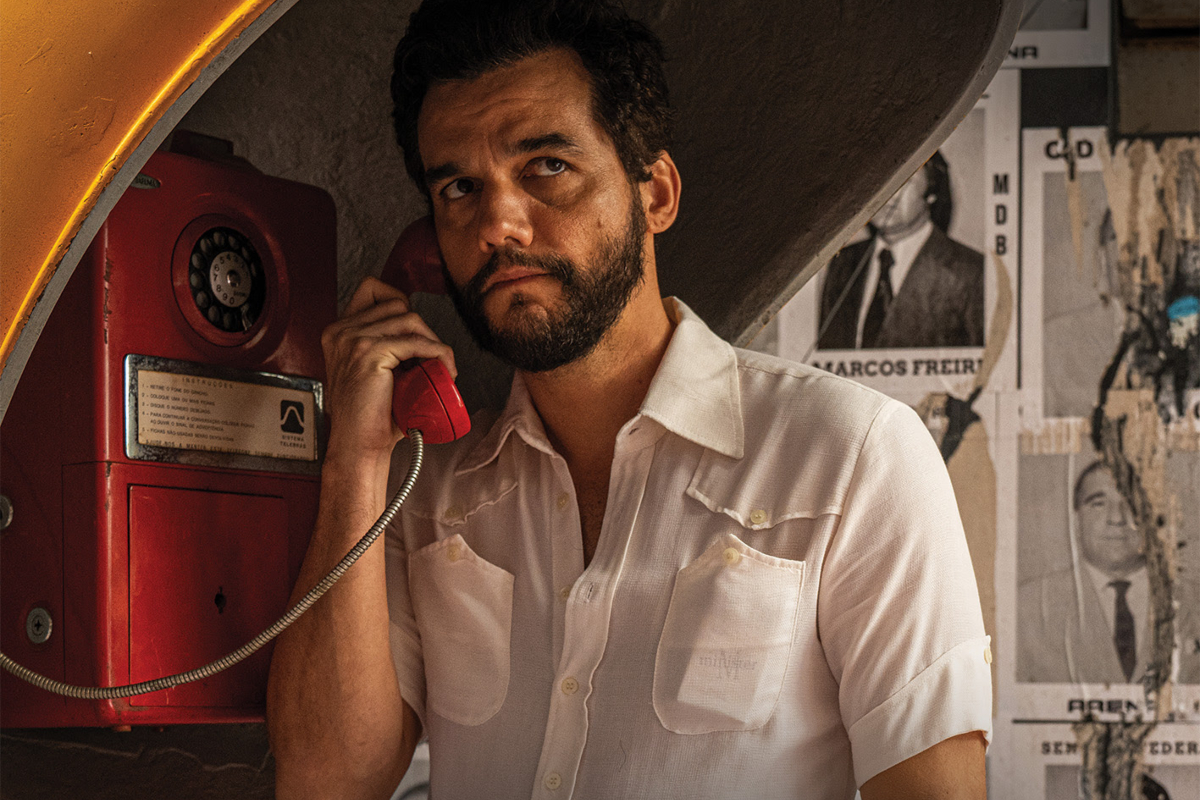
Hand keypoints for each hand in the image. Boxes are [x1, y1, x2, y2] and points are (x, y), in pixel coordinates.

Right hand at [320, 277, 456, 465]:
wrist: (358, 446)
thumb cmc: (370, 416)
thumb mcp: (373, 371)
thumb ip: (384, 347)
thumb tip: (421, 335)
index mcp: (338, 332)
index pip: (372, 288)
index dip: (400, 301)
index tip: (416, 330)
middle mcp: (341, 331)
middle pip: (397, 303)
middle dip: (422, 328)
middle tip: (432, 357)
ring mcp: (353, 340)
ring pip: (410, 319)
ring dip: (433, 342)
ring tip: (440, 367)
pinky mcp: (370, 353)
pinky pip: (416, 342)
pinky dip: (438, 354)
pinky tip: (444, 370)